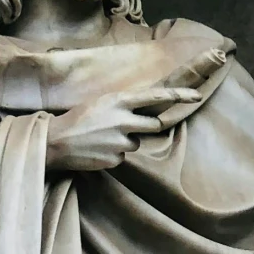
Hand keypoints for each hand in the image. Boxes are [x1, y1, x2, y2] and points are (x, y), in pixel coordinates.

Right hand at [44, 48, 227, 174]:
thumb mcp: (101, 102)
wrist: (56, 141)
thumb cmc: (77, 118)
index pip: (156, 96)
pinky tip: (97, 150)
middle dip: (145, 127)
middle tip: (124, 127)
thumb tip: (140, 112)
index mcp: (119, 100)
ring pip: (136, 143)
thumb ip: (122, 106)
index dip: (178, 95)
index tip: (197, 95)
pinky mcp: (116, 158)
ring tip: (102, 139)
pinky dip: (113, 154)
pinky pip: (123, 157)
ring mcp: (121, 140)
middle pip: (154, 124)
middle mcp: (124, 119)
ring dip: (125, 142)